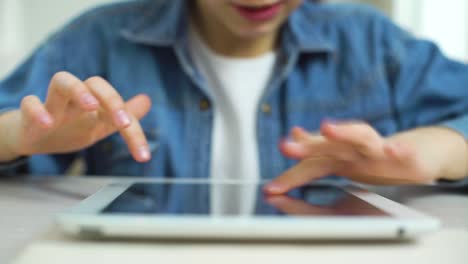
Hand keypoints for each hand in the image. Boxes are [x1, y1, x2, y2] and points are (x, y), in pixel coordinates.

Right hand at [0, 72, 151, 161]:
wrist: (34, 137)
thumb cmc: (69, 127)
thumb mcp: (100, 124)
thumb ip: (124, 115)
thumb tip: (147, 101)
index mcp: (96, 103)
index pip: (120, 107)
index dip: (135, 131)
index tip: (143, 156)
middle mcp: (77, 99)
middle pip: (94, 83)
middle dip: (112, 99)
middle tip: (123, 122)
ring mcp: (53, 104)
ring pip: (62, 81)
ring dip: (78, 90)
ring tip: (91, 106)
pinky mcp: (29, 115)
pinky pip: (29, 103)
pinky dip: (37, 110)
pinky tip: (47, 123)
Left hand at [264, 121, 467, 193]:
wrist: (417, 151)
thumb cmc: (374, 155)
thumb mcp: (343, 158)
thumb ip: (316, 155)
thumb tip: (291, 141)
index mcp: (339, 155)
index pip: (311, 164)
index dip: (291, 176)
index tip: (271, 189)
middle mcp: (355, 149)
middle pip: (329, 145)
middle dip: (307, 145)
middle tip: (286, 145)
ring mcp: (378, 148)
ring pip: (361, 137)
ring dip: (344, 132)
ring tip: (326, 127)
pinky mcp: (404, 153)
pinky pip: (401, 150)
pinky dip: (397, 149)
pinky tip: (393, 150)